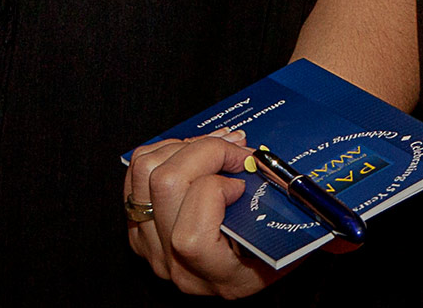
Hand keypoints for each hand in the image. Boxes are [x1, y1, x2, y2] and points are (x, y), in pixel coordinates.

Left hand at [123, 133, 272, 296]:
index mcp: (216, 276)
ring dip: (182, 146)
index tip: (242, 181)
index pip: (190, 236)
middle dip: (204, 149)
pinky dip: (165, 151)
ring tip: (213, 145)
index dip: (215, 191)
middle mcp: (175, 264)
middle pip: (166, 185)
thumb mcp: (285, 244)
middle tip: (234, 147)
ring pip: (146, 170)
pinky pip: (136, 171)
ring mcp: (150, 245)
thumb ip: (276, 210)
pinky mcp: (137, 227)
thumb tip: (261, 161)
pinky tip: (192, 153)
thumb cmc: (267, 256)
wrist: (237, 274)